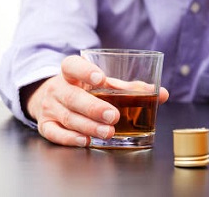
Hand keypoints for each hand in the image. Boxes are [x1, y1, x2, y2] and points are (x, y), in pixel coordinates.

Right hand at [22, 55, 168, 146]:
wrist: (51, 96)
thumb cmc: (85, 89)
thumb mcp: (103, 84)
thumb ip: (129, 88)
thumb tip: (162, 94)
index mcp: (72, 72)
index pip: (72, 66)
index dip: (84, 71)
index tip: (100, 78)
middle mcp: (59, 88)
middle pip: (72, 96)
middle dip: (94, 107)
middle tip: (113, 115)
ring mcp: (50, 107)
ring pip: (67, 117)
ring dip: (89, 126)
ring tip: (108, 132)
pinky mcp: (45, 125)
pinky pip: (55, 133)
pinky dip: (70, 138)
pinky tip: (87, 141)